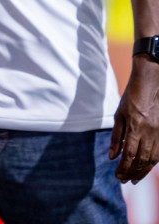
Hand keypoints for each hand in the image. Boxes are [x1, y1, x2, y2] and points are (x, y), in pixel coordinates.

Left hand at [112, 57, 158, 181]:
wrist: (151, 83)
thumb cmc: (131, 98)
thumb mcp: (119, 115)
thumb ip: (116, 137)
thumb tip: (112, 156)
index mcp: (136, 127)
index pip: (130, 154)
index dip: (124, 168)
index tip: (118, 176)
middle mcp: (150, 132)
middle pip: (142, 159)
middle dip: (133, 173)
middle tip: (125, 181)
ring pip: (153, 158)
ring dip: (143, 171)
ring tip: (135, 179)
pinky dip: (153, 162)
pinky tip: (146, 167)